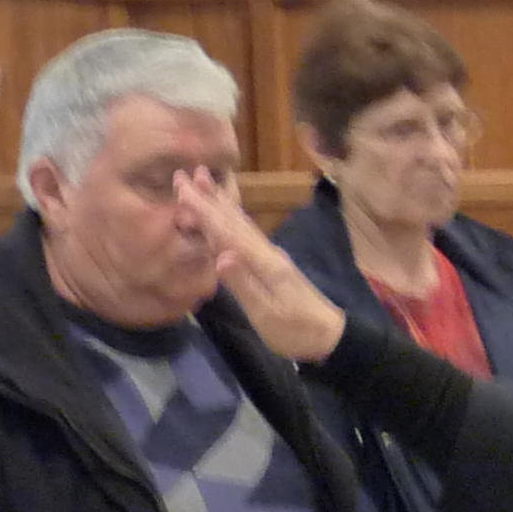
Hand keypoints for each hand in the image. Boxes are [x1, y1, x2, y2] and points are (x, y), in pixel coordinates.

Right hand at [178, 175, 347, 360]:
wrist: (331, 337)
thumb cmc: (296, 331)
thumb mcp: (267, 314)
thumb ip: (244, 285)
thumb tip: (221, 255)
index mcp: (263, 262)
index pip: (226, 231)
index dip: (203, 210)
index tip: (182, 187)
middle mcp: (266, 252)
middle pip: (232, 220)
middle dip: (207, 198)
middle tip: (183, 174)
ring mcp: (270, 256)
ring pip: (240, 223)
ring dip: (219, 202)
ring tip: (204, 181)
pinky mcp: (272, 264)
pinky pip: (245, 233)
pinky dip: (231, 219)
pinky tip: (227, 215)